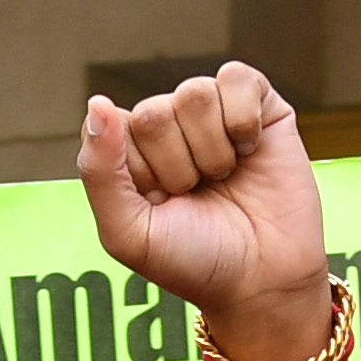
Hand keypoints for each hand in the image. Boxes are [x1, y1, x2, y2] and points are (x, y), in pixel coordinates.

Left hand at [76, 64, 328, 360]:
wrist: (262, 282)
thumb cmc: (193, 261)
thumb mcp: (128, 232)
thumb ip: (99, 170)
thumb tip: (98, 101)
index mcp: (131, 151)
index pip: (114, 129)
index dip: (142, 174)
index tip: (162, 206)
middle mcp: (170, 125)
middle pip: (155, 112)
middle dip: (178, 167)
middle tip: (198, 195)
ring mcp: (213, 112)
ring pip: (195, 94)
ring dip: (212, 151)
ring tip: (224, 178)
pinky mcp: (259, 105)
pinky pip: (237, 78)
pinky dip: (243, 121)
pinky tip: (249, 151)